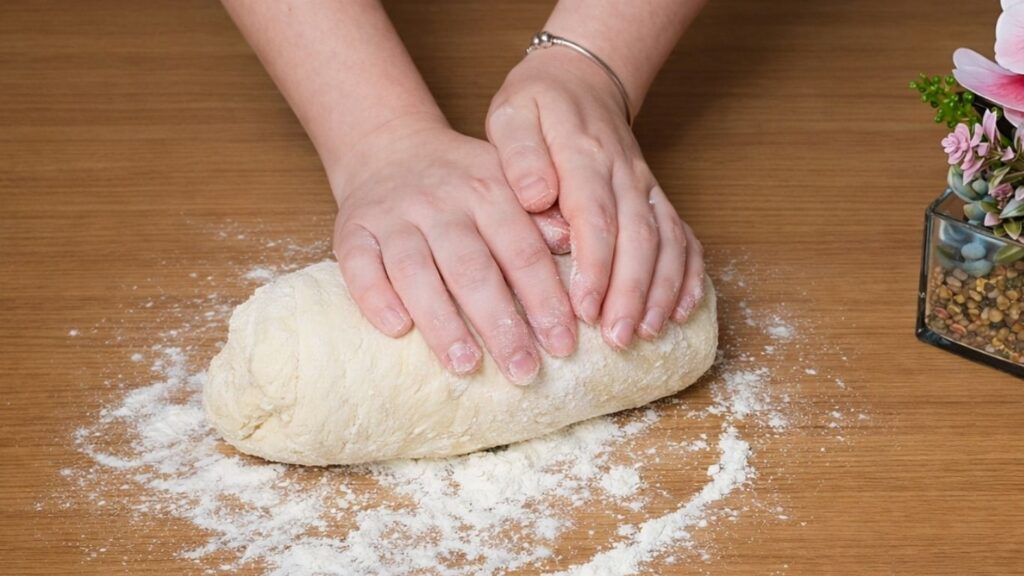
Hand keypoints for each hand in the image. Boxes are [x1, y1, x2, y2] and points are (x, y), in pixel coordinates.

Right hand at [329, 116, 575, 383]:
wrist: (389, 146)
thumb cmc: (460, 181)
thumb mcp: (507, 182)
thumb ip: (540, 218)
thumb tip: (575, 252)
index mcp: (488, 190)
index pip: (522, 251)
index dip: (544, 299)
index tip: (563, 344)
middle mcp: (440, 202)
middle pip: (472, 268)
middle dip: (500, 324)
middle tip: (524, 371)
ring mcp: (392, 216)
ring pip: (416, 270)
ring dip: (441, 321)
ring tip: (465, 365)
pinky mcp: (352, 231)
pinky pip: (358, 266)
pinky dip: (376, 298)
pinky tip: (397, 330)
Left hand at [486, 48, 705, 349]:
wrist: (581, 78)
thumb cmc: (538, 105)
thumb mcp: (512, 115)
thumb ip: (520, 154)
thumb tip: (537, 195)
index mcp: (584, 155)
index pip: (596, 216)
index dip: (595, 266)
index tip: (584, 308)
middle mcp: (624, 173)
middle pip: (638, 237)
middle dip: (631, 292)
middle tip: (617, 338)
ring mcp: (646, 186)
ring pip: (667, 241)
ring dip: (661, 291)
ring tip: (647, 334)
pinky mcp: (657, 198)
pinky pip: (685, 238)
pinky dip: (689, 276)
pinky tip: (682, 312)